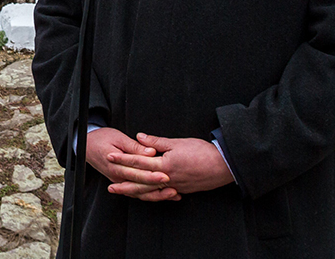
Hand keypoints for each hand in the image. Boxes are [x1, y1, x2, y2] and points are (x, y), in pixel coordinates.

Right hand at [86, 127, 177, 201]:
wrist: (86, 146)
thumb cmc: (102, 139)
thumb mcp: (118, 138)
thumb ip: (135, 147)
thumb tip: (150, 152)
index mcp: (117, 166)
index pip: (137, 173)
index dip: (152, 175)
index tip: (166, 175)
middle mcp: (118, 177)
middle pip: (141, 186)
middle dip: (159, 188)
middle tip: (174, 187)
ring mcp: (120, 182)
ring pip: (141, 193)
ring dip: (158, 195)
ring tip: (174, 194)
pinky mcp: (123, 183)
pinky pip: (138, 193)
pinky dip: (152, 195)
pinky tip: (164, 195)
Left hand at [119, 133, 233, 195]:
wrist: (224, 165)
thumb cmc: (202, 151)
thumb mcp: (177, 142)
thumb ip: (156, 142)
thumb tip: (139, 137)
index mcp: (164, 165)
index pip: (139, 161)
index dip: (123, 159)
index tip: (110, 157)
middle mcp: (168, 179)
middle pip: (141, 182)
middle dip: (125, 184)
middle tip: (110, 187)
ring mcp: (175, 187)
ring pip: (151, 192)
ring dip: (136, 192)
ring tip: (124, 193)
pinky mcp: (182, 190)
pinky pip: (163, 195)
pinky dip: (153, 196)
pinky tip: (146, 196)